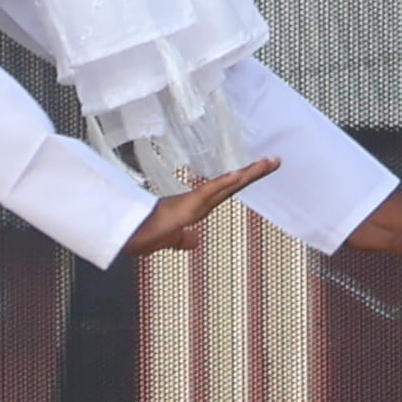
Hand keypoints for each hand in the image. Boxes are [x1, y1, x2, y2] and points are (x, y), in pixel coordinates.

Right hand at [120, 161, 280, 263]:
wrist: (126, 236)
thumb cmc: (140, 236)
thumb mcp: (167, 241)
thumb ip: (181, 240)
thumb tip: (194, 240)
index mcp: (195, 208)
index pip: (225, 192)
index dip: (242, 181)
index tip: (259, 170)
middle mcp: (197, 202)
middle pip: (232, 185)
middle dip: (254, 173)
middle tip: (275, 160)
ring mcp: (192, 202)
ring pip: (226, 185)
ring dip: (248, 175)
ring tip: (269, 163)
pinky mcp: (185, 205)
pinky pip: (209, 191)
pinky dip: (225, 183)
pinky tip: (239, 175)